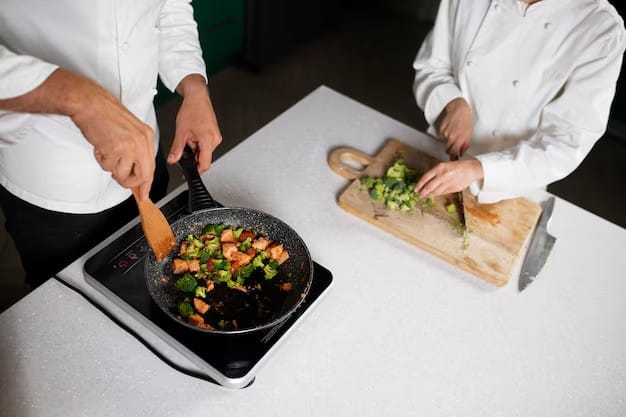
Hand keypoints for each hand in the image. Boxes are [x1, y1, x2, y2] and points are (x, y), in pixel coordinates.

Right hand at [0, 68, 155, 199]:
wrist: (89, 102)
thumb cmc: (105, 114)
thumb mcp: (129, 131)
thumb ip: (135, 152)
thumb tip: (135, 172)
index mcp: (147, 136)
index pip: (151, 168)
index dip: (146, 184)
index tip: (144, 194)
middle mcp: (141, 141)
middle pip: (142, 176)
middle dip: (128, 181)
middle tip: (119, 175)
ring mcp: (130, 146)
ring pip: (122, 174)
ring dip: (111, 167)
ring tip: (106, 150)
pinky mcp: (115, 149)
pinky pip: (108, 167)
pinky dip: (101, 160)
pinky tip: (101, 146)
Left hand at [167, 74, 221, 171]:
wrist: (198, 98)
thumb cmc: (192, 110)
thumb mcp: (181, 132)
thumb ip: (177, 149)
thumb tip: (173, 160)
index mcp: (208, 140)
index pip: (205, 164)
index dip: (196, 170)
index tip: (189, 172)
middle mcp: (215, 139)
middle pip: (204, 158)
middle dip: (193, 155)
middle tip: (185, 145)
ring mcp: (216, 137)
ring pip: (205, 152)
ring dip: (196, 149)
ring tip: (190, 136)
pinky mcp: (215, 135)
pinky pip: (207, 145)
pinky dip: (199, 144)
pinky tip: (194, 134)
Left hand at [415, 159, 482, 198]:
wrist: (471, 169)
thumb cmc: (456, 166)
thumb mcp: (444, 166)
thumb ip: (435, 173)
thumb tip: (425, 181)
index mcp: (440, 168)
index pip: (425, 177)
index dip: (419, 184)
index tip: (415, 189)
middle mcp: (443, 175)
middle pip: (429, 186)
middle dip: (422, 192)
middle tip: (419, 195)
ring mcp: (448, 183)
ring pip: (435, 191)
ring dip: (428, 195)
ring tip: (424, 196)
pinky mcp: (453, 188)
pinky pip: (442, 193)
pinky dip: (436, 195)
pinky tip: (433, 195)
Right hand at [436, 97, 472, 157]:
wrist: (459, 109)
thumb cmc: (465, 120)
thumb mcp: (469, 134)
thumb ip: (465, 145)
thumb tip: (461, 152)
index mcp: (462, 139)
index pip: (455, 153)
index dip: (453, 157)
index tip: (453, 159)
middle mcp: (454, 137)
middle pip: (448, 150)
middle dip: (449, 150)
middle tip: (452, 148)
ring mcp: (447, 133)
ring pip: (445, 142)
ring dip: (448, 140)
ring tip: (453, 133)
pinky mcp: (442, 129)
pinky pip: (442, 135)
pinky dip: (445, 134)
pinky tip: (450, 128)